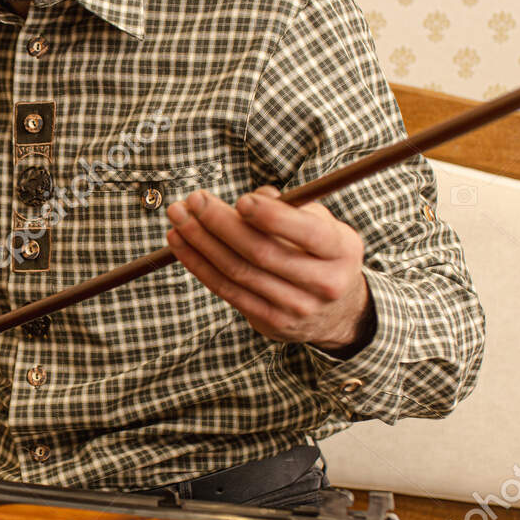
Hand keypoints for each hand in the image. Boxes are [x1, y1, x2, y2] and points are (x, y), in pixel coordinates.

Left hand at [165, 185, 372, 352]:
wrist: (337, 312)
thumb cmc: (322, 254)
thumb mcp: (322, 225)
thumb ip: (291, 208)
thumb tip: (254, 197)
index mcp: (341, 250)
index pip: (306, 232)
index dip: (271, 217)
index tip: (241, 200)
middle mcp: (323, 283)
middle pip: (261, 253)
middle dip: (221, 223)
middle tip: (194, 200)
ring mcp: (295, 307)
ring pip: (237, 272)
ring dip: (200, 242)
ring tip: (178, 217)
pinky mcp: (270, 322)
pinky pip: (226, 290)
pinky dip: (199, 265)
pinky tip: (181, 243)